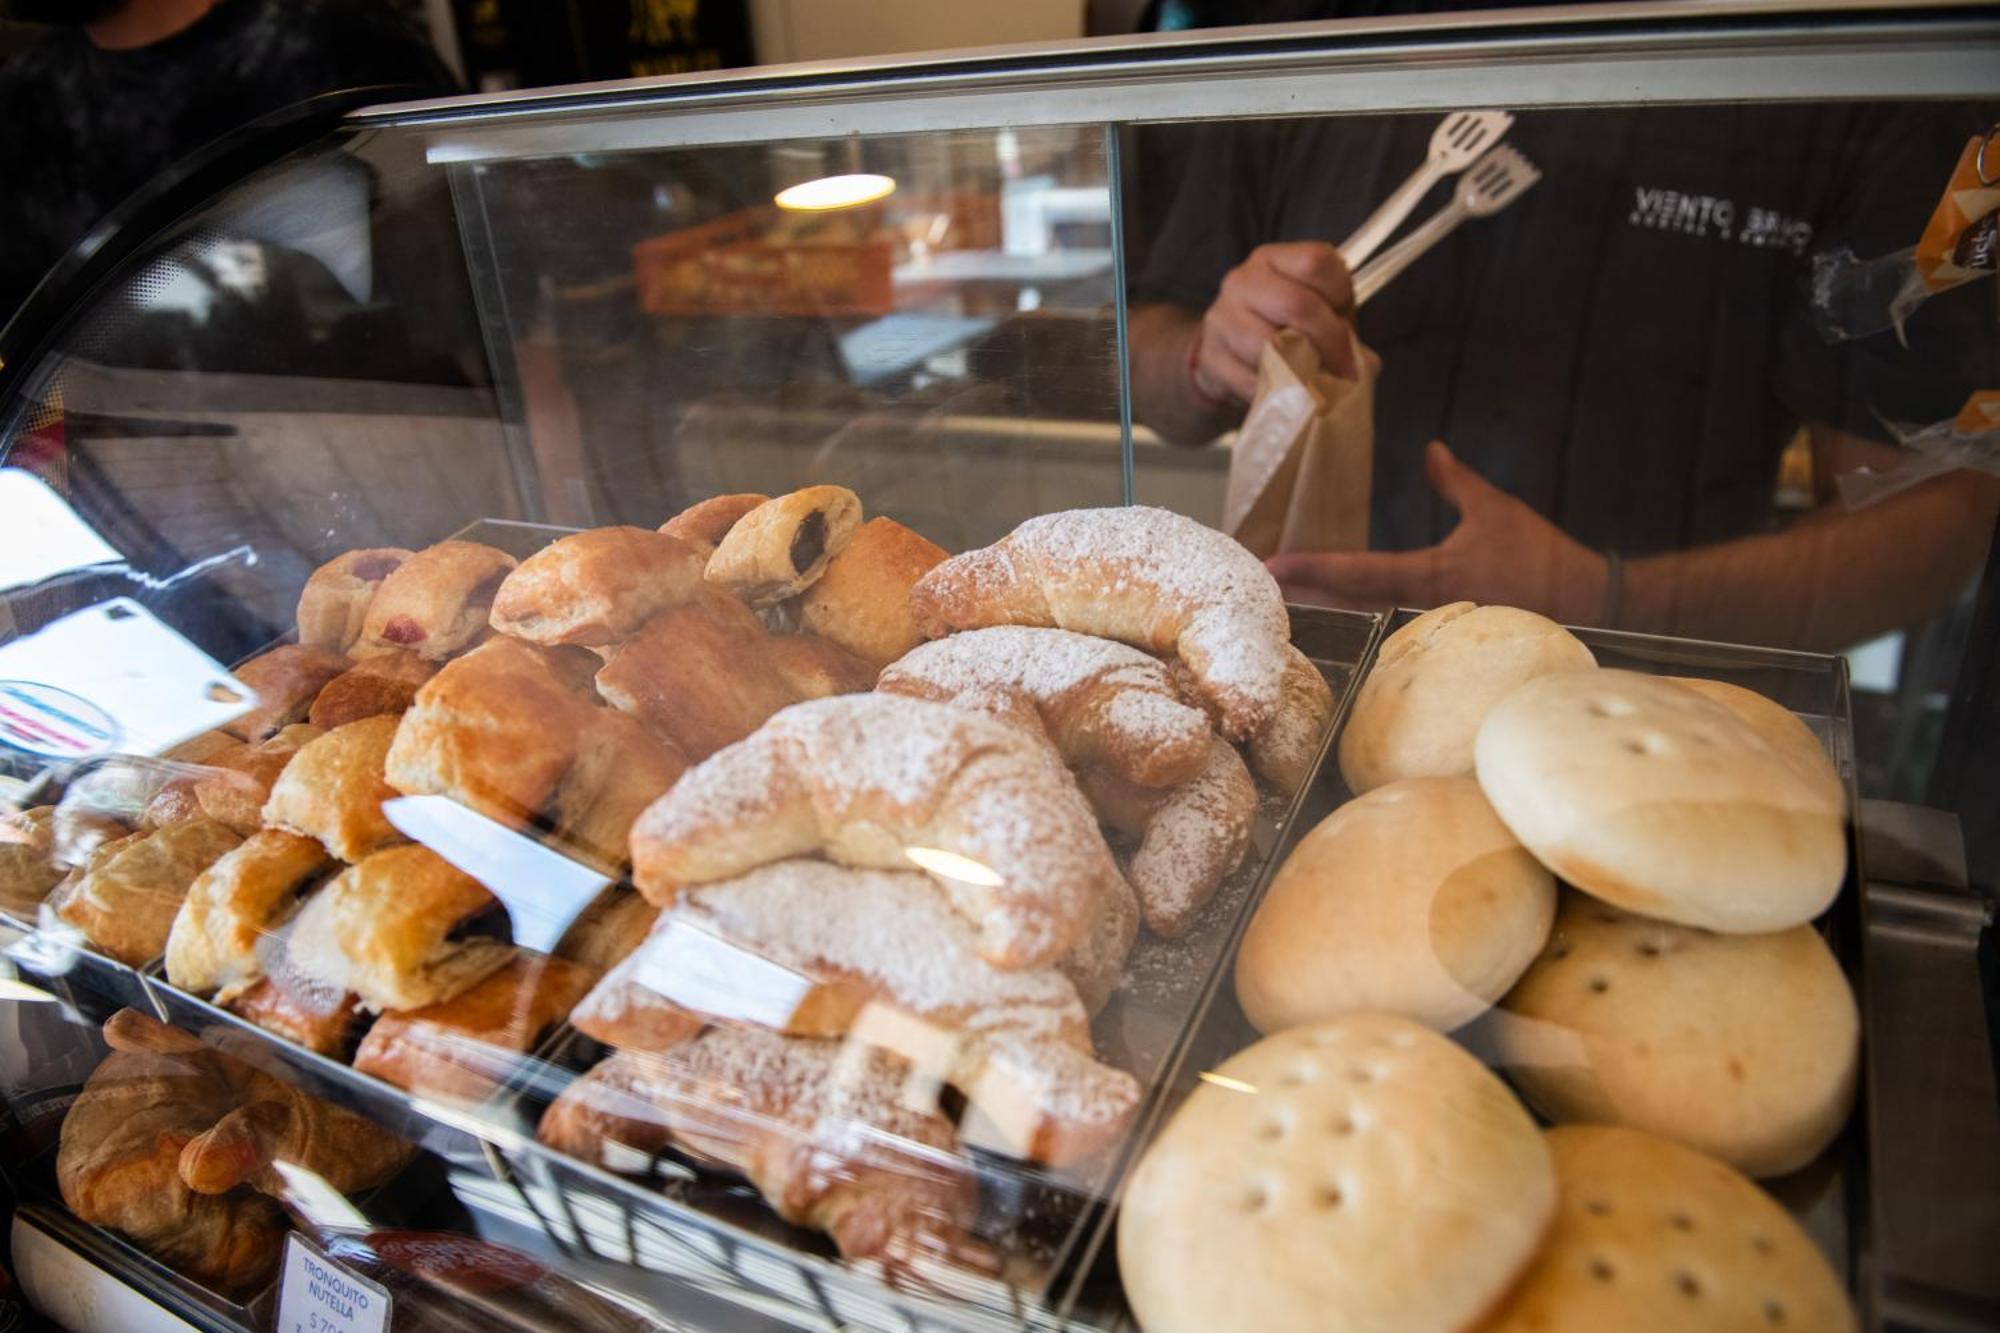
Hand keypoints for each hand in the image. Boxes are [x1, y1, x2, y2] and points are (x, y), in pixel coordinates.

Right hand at [1191, 241, 1355, 403]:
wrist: (1222, 352)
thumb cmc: (1279, 328)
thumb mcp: (1314, 315)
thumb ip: (1342, 328)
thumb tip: (1367, 366)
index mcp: (1274, 259)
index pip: (1316, 262)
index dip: (1341, 294)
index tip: (1347, 321)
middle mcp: (1243, 280)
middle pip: (1297, 304)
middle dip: (1330, 341)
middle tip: (1345, 369)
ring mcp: (1221, 317)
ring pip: (1271, 345)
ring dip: (1303, 370)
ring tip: (1317, 383)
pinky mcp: (1209, 357)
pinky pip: (1252, 379)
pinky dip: (1277, 392)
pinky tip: (1287, 393)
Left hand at [1266, 441, 1609, 622]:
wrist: (1587, 604)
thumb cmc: (1540, 556)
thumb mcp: (1494, 509)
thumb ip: (1456, 482)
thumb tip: (1431, 451)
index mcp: (1428, 575)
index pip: (1356, 571)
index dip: (1311, 568)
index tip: (1272, 565)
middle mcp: (1422, 607)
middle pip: (1348, 606)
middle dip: (1304, 596)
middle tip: (1261, 589)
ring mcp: (1432, 628)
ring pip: (1366, 622)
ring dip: (1328, 612)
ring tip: (1288, 601)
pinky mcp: (1445, 639)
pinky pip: (1393, 630)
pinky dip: (1362, 622)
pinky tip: (1342, 620)